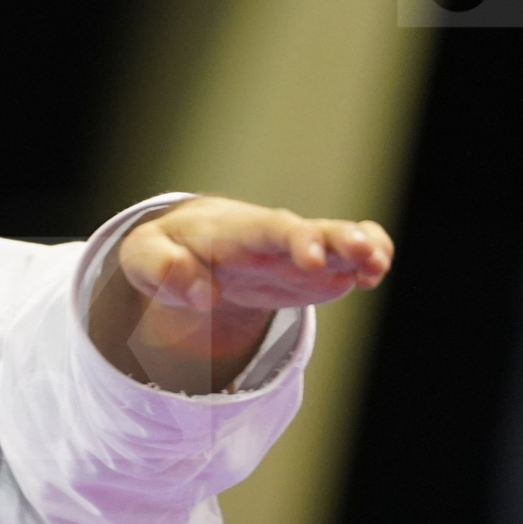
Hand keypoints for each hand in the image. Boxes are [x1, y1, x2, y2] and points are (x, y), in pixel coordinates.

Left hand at [91, 197, 393, 392]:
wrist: (191, 245)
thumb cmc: (168, 249)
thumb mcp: (144, 258)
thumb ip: (162, 270)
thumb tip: (199, 292)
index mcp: (237, 233)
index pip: (270, 230)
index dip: (295, 241)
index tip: (313, 261)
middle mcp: (275, 237)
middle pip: (314, 231)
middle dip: (341, 241)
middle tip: (366, 257)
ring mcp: (300, 251)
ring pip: (339, 241)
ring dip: (364, 249)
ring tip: (378, 267)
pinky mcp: (315, 270)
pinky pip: (347, 258)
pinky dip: (366, 261)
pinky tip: (372, 277)